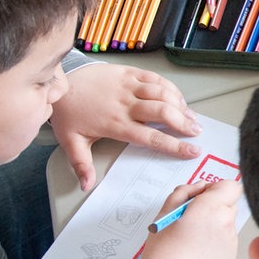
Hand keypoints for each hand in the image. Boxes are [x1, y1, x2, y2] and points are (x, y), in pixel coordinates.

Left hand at [50, 63, 200, 190]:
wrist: (61, 83)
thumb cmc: (69, 112)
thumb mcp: (71, 142)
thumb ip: (81, 165)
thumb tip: (87, 186)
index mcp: (116, 124)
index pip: (151, 137)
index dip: (174, 145)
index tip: (191, 151)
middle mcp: (126, 104)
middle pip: (163, 112)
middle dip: (184, 123)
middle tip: (196, 132)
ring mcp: (129, 86)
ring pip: (162, 93)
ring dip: (181, 105)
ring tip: (191, 116)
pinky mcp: (129, 72)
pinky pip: (156, 78)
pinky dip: (170, 87)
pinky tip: (178, 96)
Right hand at [139, 179, 241, 258]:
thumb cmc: (163, 250)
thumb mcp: (164, 214)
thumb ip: (184, 193)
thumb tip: (200, 187)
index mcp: (210, 207)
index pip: (231, 187)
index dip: (217, 190)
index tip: (203, 198)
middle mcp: (225, 222)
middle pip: (229, 205)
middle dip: (214, 208)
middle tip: (193, 221)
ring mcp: (231, 241)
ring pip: (228, 225)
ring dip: (215, 227)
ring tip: (193, 241)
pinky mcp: (231, 257)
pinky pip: (227, 243)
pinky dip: (217, 244)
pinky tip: (199, 253)